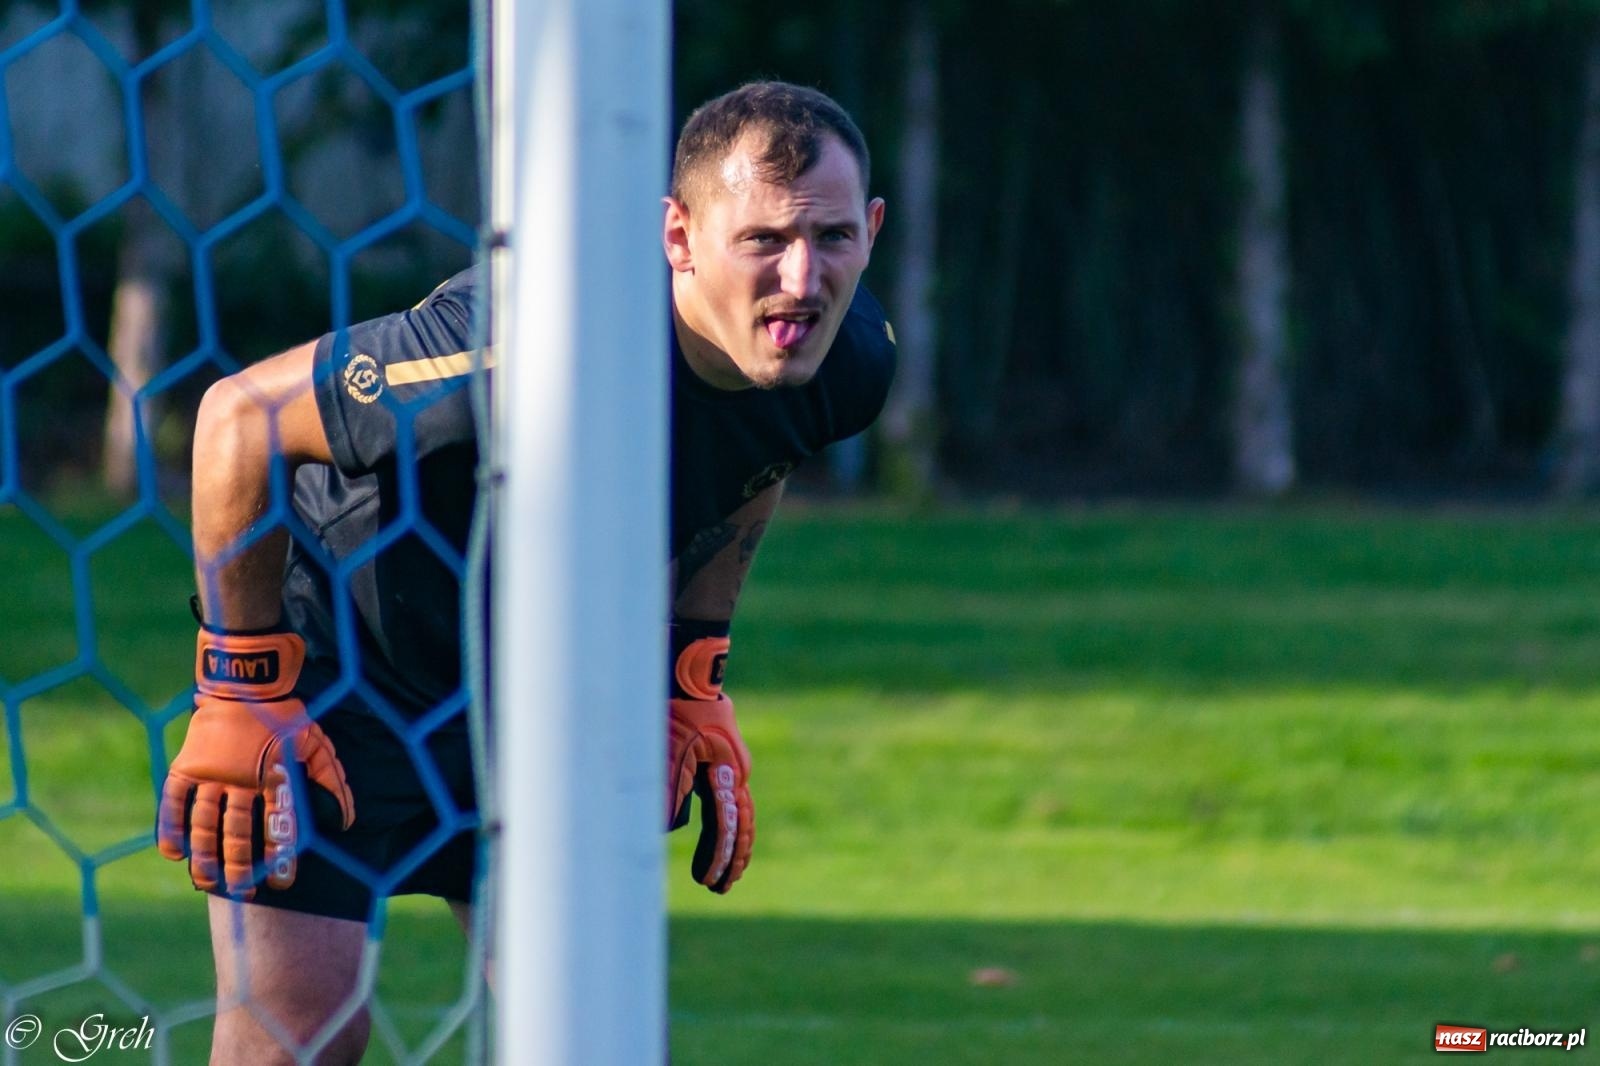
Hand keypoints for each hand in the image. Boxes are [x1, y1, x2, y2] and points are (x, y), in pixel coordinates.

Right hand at [156, 630, 354, 898]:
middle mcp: (242, 780)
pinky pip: (174, 802)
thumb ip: (332, 782)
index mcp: (275, 776)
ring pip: (205, 823)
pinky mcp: (187, 765)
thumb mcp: (317, 743)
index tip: (282, 883)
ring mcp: (212, 773)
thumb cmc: (288, 715)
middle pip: (238, 832)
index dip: (281, 856)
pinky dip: (172, 827)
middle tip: (244, 892)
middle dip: (242, 866)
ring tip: (207, 883)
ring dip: (205, 856)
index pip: (279, 825)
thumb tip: (348, 821)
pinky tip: (173, 853)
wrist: (248, 681)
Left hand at [668, 695, 753, 892]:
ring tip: (720, 875)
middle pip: (742, 825)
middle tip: (721, 889)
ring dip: (731, 845)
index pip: (728, 826)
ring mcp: (733, 767)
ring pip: (738, 816)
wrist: (691, 675)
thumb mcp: (672, 748)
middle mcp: (737, 773)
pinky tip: (715, 840)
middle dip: (733, 859)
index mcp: (729, 773)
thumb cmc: (679, 709)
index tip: (711, 882)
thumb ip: (671, 787)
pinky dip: (723, 825)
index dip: (720, 856)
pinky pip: (728, 802)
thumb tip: (666, 827)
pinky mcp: (723, 763)